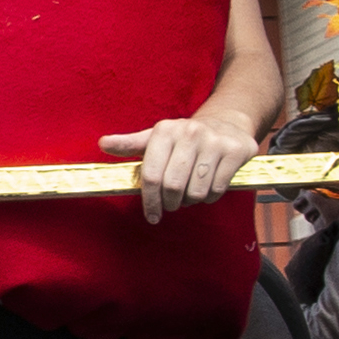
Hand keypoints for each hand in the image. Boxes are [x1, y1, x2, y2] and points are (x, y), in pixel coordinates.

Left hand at [101, 111, 259, 220]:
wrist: (227, 122)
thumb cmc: (184, 137)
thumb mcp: (157, 138)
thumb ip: (130, 145)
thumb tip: (103, 144)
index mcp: (165, 130)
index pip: (151, 175)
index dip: (150, 201)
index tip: (152, 215)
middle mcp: (190, 132)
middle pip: (173, 186)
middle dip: (171, 203)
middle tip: (173, 204)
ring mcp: (214, 141)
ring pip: (196, 191)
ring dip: (191, 201)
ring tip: (190, 192)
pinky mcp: (236, 151)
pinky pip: (217, 189)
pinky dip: (210, 196)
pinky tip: (208, 187)